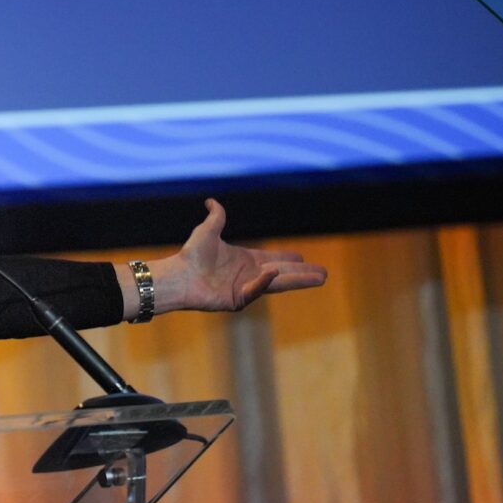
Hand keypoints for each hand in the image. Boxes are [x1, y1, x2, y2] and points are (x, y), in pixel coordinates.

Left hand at [153, 199, 327, 313]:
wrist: (178, 275)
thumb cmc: (190, 255)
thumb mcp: (207, 231)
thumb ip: (216, 217)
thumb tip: (211, 201)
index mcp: (245, 260)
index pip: (274, 260)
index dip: (289, 260)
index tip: (303, 257)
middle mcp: (248, 275)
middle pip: (282, 274)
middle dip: (303, 274)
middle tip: (324, 274)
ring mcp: (244, 289)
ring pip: (277, 284)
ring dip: (298, 280)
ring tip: (319, 278)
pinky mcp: (237, 301)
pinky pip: (254, 290)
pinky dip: (263, 282)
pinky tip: (274, 273)